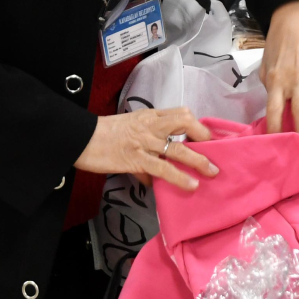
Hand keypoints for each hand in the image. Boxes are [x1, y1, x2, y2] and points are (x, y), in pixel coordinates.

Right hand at [74, 107, 216, 190]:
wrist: (81, 138)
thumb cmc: (103, 135)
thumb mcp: (128, 132)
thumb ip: (144, 151)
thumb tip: (151, 178)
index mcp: (149, 116)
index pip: (180, 113)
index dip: (197, 124)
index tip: (208, 137)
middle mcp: (150, 125)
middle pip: (185, 123)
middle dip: (204, 137)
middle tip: (216, 151)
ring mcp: (144, 142)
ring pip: (178, 148)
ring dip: (198, 160)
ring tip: (211, 172)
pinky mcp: (136, 159)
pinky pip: (162, 168)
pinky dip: (179, 177)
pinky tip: (190, 185)